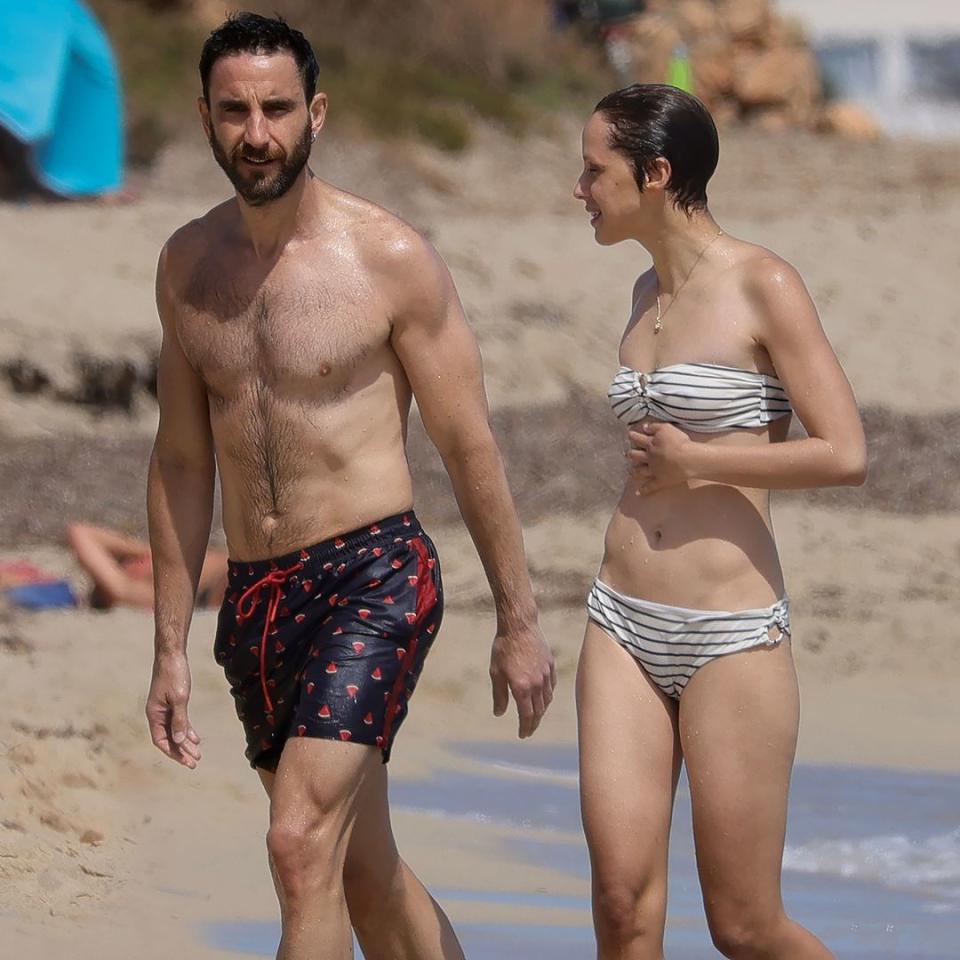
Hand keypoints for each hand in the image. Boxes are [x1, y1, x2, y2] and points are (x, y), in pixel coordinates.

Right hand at [146, 652, 200, 768]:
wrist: (172, 654)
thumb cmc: (174, 674)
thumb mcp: (179, 698)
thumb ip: (180, 720)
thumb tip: (180, 741)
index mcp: (154, 714)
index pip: (161, 741)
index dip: (173, 752)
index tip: (186, 761)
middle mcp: (157, 714)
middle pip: (168, 738)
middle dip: (181, 751)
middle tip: (194, 762)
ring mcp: (164, 708)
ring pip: (174, 730)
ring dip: (185, 742)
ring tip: (197, 753)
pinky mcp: (171, 702)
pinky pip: (179, 721)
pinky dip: (187, 729)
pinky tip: (195, 738)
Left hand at [490, 621, 556, 738]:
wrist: (519, 626)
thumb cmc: (503, 648)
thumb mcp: (496, 673)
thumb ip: (499, 695)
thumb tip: (499, 713)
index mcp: (522, 687)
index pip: (527, 715)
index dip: (525, 727)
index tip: (522, 734)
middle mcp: (537, 684)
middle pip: (539, 711)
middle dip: (533, 723)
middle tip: (528, 730)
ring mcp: (546, 674)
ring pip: (547, 699)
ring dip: (541, 710)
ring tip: (535, 716)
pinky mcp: (550, 665)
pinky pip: (551, 686)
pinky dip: (547, 695)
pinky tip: (542, 696)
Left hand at [627, 422, 696, 494]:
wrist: (687, 459)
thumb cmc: (679, 442)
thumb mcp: (666, 428)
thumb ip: (654, 427)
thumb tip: (644, 427)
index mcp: (651, 444)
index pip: (639, 439)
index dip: (633, 436)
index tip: (630, 435)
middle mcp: (650, 457)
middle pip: (637, 455)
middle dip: (630, 454)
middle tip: (626, 454)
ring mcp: (654, 470)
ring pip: (641, 471)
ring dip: (635, 472)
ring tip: (631, 473)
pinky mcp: (660, 481)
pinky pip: (650, 487)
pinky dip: (644, 490)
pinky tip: (638, 493)